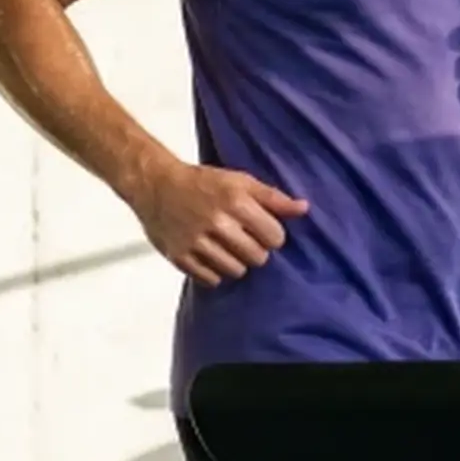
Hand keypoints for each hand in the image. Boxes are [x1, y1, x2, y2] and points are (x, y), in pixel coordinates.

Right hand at [125, 159, 309, 285]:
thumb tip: (304, 208)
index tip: (262, 230)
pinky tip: (211, 257)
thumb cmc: (202, 182)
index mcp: (236, 201)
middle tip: (243, 240)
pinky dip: (214, 272)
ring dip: (236, 263)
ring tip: (227, 249)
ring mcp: (197, 242)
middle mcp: (217, 223)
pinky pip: (211, 279)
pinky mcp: (180, 257)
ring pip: (236, 271)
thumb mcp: (240, 181)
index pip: (275, 237)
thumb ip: (273, 197)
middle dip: (255, 251)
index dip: (272, 236)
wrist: (156, 185)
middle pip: (257, 258)